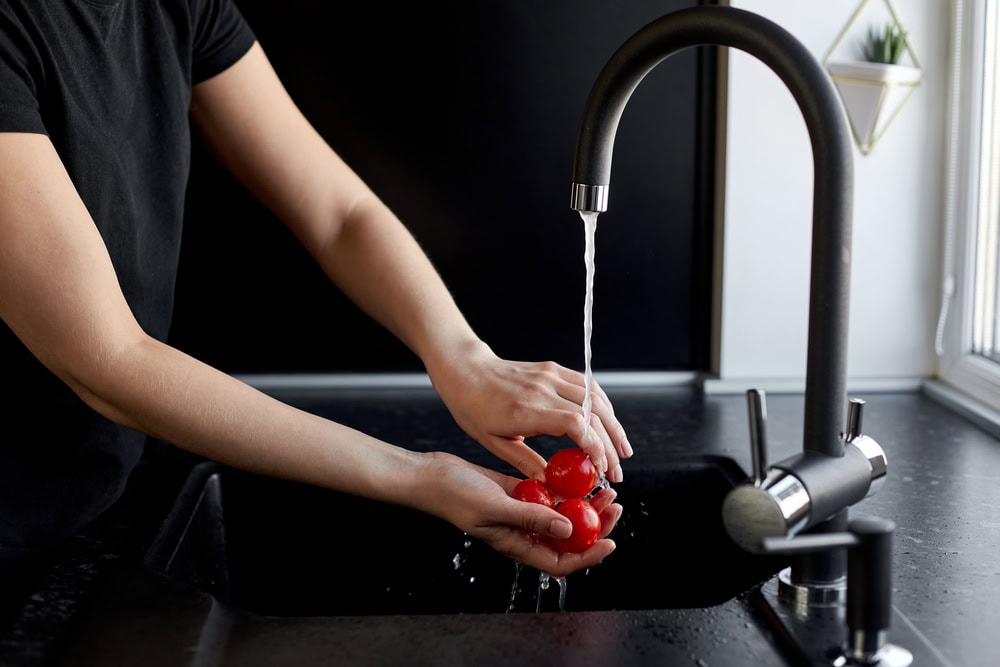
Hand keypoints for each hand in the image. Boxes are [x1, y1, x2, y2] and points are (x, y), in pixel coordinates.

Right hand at [417, 452, 622, 577]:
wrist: (432, 476)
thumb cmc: (455, 496)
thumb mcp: (496, 507)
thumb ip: (531, 518)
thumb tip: (569, 530)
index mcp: (517, 546)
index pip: (560, 562)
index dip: (588, 556)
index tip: (610, 542)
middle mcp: (523, 533)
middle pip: (568, 538)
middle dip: (594, 526)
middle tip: (614, 506)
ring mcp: (521, 512)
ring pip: (562, 515)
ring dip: (584, 505)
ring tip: (604, 489)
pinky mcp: (518, 492)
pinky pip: (548, 494)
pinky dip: (565, 488)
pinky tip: (579, 476)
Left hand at [429, 342, 631, 481]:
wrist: (466, 370)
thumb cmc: (473, 408)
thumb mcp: (493, 442)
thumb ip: (524, 461)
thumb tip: (549, 482)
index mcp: (526, 410)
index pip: (574, 424)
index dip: (594, 446)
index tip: (602, 468)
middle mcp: (542, 389)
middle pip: (591, 413)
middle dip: (610, 444)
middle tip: (616, 470)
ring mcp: (550, 375)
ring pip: (595, 398)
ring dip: (614, 425)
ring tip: (622, 450)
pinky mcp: (553, 369)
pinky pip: (587, 385)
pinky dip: (603, 405)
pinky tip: (609, 422)